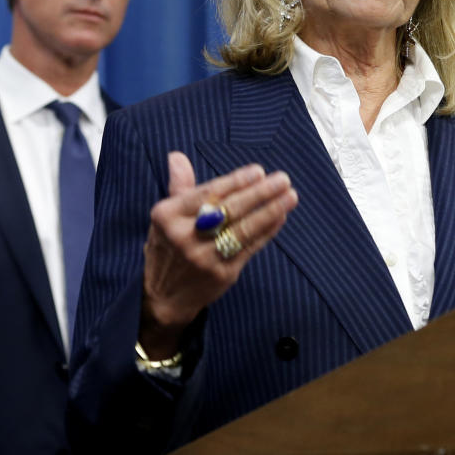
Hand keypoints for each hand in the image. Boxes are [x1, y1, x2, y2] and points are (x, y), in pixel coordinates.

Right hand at [139, 152, 297, 358]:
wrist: (163, 297)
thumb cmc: (168, 247)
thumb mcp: (165, 217)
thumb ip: (179, 186)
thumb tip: (178, 157)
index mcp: (168, 216)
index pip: (207, 193)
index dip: (235, 182)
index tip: (258, 171)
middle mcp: (184, 236)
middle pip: (229, 210)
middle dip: (259, 193)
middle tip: (282, 179)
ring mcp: (204, 257)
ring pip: (243, 229)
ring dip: (270, 211)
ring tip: (290, 196)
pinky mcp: (221, 274)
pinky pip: (250, 248)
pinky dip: (267, 232)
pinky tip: (280, 217)